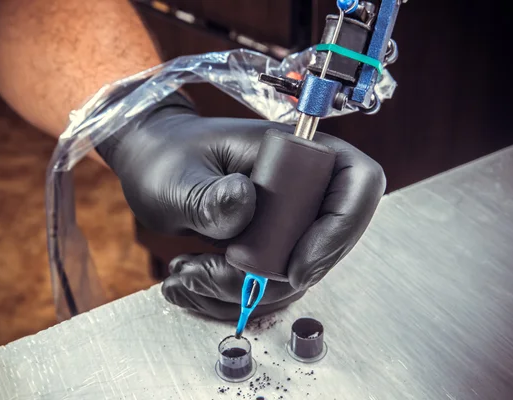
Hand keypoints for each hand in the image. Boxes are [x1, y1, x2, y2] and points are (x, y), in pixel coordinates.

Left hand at [96, 92, 385, 319]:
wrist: (153, 169)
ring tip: (187, 274)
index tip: (292, 268)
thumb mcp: (178, 177)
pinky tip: (191, 280)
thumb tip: (244, 204)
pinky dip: (231, 297)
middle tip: (210, 274)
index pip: (359, 183)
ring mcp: (290, 221)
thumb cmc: (167, 157)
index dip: (340, 230)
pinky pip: (269, 288)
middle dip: (272, 279)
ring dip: (242, 293)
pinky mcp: (272, 248)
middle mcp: (303, 188)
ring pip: (295, 278)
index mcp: (297, 151)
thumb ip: (209, 197)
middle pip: (327, 247)